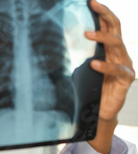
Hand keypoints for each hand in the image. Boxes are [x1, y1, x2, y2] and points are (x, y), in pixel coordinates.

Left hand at [84, 0, 134, 153]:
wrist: (98, 113)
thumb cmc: (90, 90)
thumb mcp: (80, 70)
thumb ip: (77, 57)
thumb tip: (57, 45)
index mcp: (110, 50)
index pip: (109, 26)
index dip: (102, 12)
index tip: (91, 1)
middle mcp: (119, 54)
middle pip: (116, 28)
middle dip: (105, 14)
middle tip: (94, 4)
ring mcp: (125, 66)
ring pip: (118, 44)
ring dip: (103, 37)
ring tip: (87, 33)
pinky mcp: (126, 80)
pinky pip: (117, 70)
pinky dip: (105, 66)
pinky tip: (94, 64)